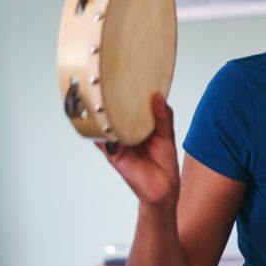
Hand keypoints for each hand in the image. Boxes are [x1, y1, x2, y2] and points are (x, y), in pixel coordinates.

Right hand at [99, 93, 179, 210]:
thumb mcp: (167, 135)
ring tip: (100, 99)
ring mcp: (118, 142)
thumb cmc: (164, 162)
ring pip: (106, 125)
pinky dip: (99, 132)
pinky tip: (100, 123)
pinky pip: (102, 141)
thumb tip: (158, 97)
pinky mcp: (113, 154)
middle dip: (112, 101)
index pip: (132, 107)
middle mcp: (127, 132)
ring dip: (103, 114)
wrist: (162, 188)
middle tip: (110, 83)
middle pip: (117, 114)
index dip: (130, 94)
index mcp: (140, 126)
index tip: (129, 77)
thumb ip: (163, 116)